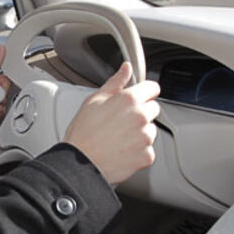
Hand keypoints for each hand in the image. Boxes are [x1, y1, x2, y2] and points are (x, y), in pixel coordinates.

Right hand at [63, 63, 160, 184]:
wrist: (79, 165)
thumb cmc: (82, 134)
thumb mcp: (94, 101)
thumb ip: (115, 83)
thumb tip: (126, 68)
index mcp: (129, 100)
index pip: (152, 88)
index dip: (144, 92)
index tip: (139, 97)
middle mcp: (140, 117)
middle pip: (153, 109)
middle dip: (141, 112)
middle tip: (121, 121)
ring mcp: (145, 137)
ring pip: (151, 130)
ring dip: (141, 133)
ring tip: (119, 138)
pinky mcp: (146, 156)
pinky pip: (148, 149)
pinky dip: (139, 151)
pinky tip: (122, 150)